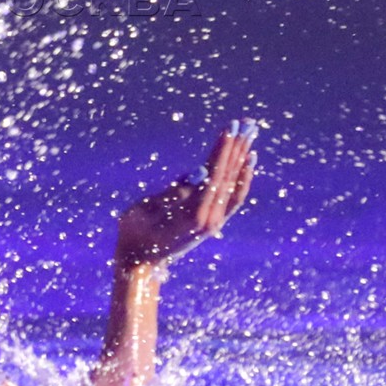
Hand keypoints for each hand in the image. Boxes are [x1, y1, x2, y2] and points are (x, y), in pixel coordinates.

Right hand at [113, 120, 256, 267]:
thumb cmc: (135, 233)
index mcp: (192, 215)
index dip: (223, 150)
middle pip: (228, 177)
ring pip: (234, 185)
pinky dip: (243, 177)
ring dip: (242, 157)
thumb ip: (172, 192)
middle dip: (237, 147)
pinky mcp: (213, 221)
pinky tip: (248, 160)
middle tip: (247, 122)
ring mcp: (214, 222)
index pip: (214, 175)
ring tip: (250, 133)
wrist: (141, 262)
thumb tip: (199, 172)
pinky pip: (235, 197)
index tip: (231, 127)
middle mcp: (210, 219)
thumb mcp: (145, 210)